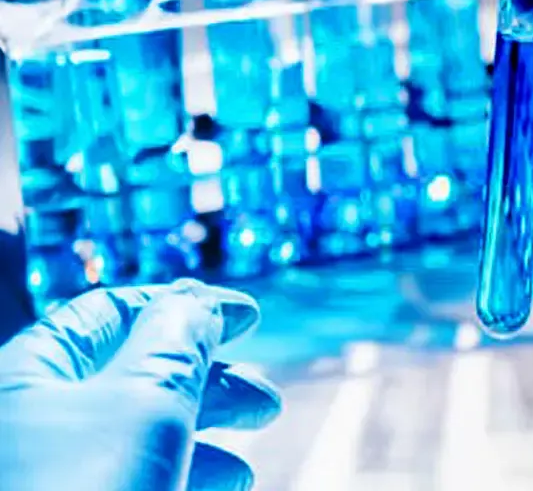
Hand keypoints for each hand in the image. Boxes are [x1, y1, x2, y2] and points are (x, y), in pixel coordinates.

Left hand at [0, 280, 280, 490]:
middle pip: (130, 379)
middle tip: (264, 403)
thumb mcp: (145, 401)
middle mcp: (26, 422)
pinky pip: (126, 484)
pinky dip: (177, 481)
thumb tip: (196, 302)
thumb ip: (178, 338)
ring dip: (201, 445)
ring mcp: (42, 477)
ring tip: (243, 474)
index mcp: (27, 373)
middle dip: (207, 386)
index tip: (250, 317)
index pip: (111, 314)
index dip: (186, 307)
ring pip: (132, 442)